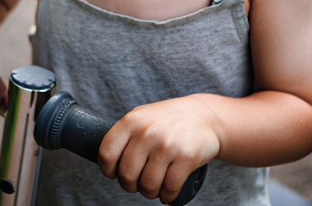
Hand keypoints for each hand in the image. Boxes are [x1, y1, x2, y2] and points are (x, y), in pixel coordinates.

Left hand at [98, 96, 222, 203]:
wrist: (205, 115)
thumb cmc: (168, 120)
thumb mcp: (142, 117)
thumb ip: (125, 134)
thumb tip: (108, 162)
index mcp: (131, 121)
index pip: (107, 153)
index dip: (107, 170)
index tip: (114, 174)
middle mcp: (147, 132)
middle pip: (127, 175)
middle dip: (130, 186)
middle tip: (137, 184)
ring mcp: (167, 144)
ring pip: (148, 185)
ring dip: (149, 193)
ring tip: (153, 188)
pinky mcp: (187, 157)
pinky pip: (170, 188)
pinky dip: (167, 196)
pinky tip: (167, 192)